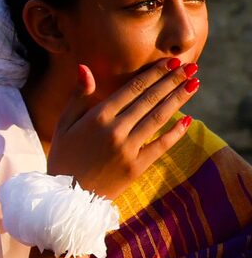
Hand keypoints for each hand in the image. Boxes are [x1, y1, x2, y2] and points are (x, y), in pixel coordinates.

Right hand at [46, 58, 195, 204]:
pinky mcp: (136, 167)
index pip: (132, 89)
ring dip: (178, 99)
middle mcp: (114, 130)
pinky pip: (160, 146)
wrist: (66, 195)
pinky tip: (188, 120)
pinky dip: (175, 132)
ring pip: (158, 118)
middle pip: (149, 100)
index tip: (170, 62)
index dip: (154, 74)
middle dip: (171, 81)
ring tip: (194, 84)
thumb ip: (78, 96)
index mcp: (96, 117)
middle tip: (190, 66)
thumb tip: (84, 68)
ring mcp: (127, 149)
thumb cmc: (63, 157)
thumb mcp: (64, 124)